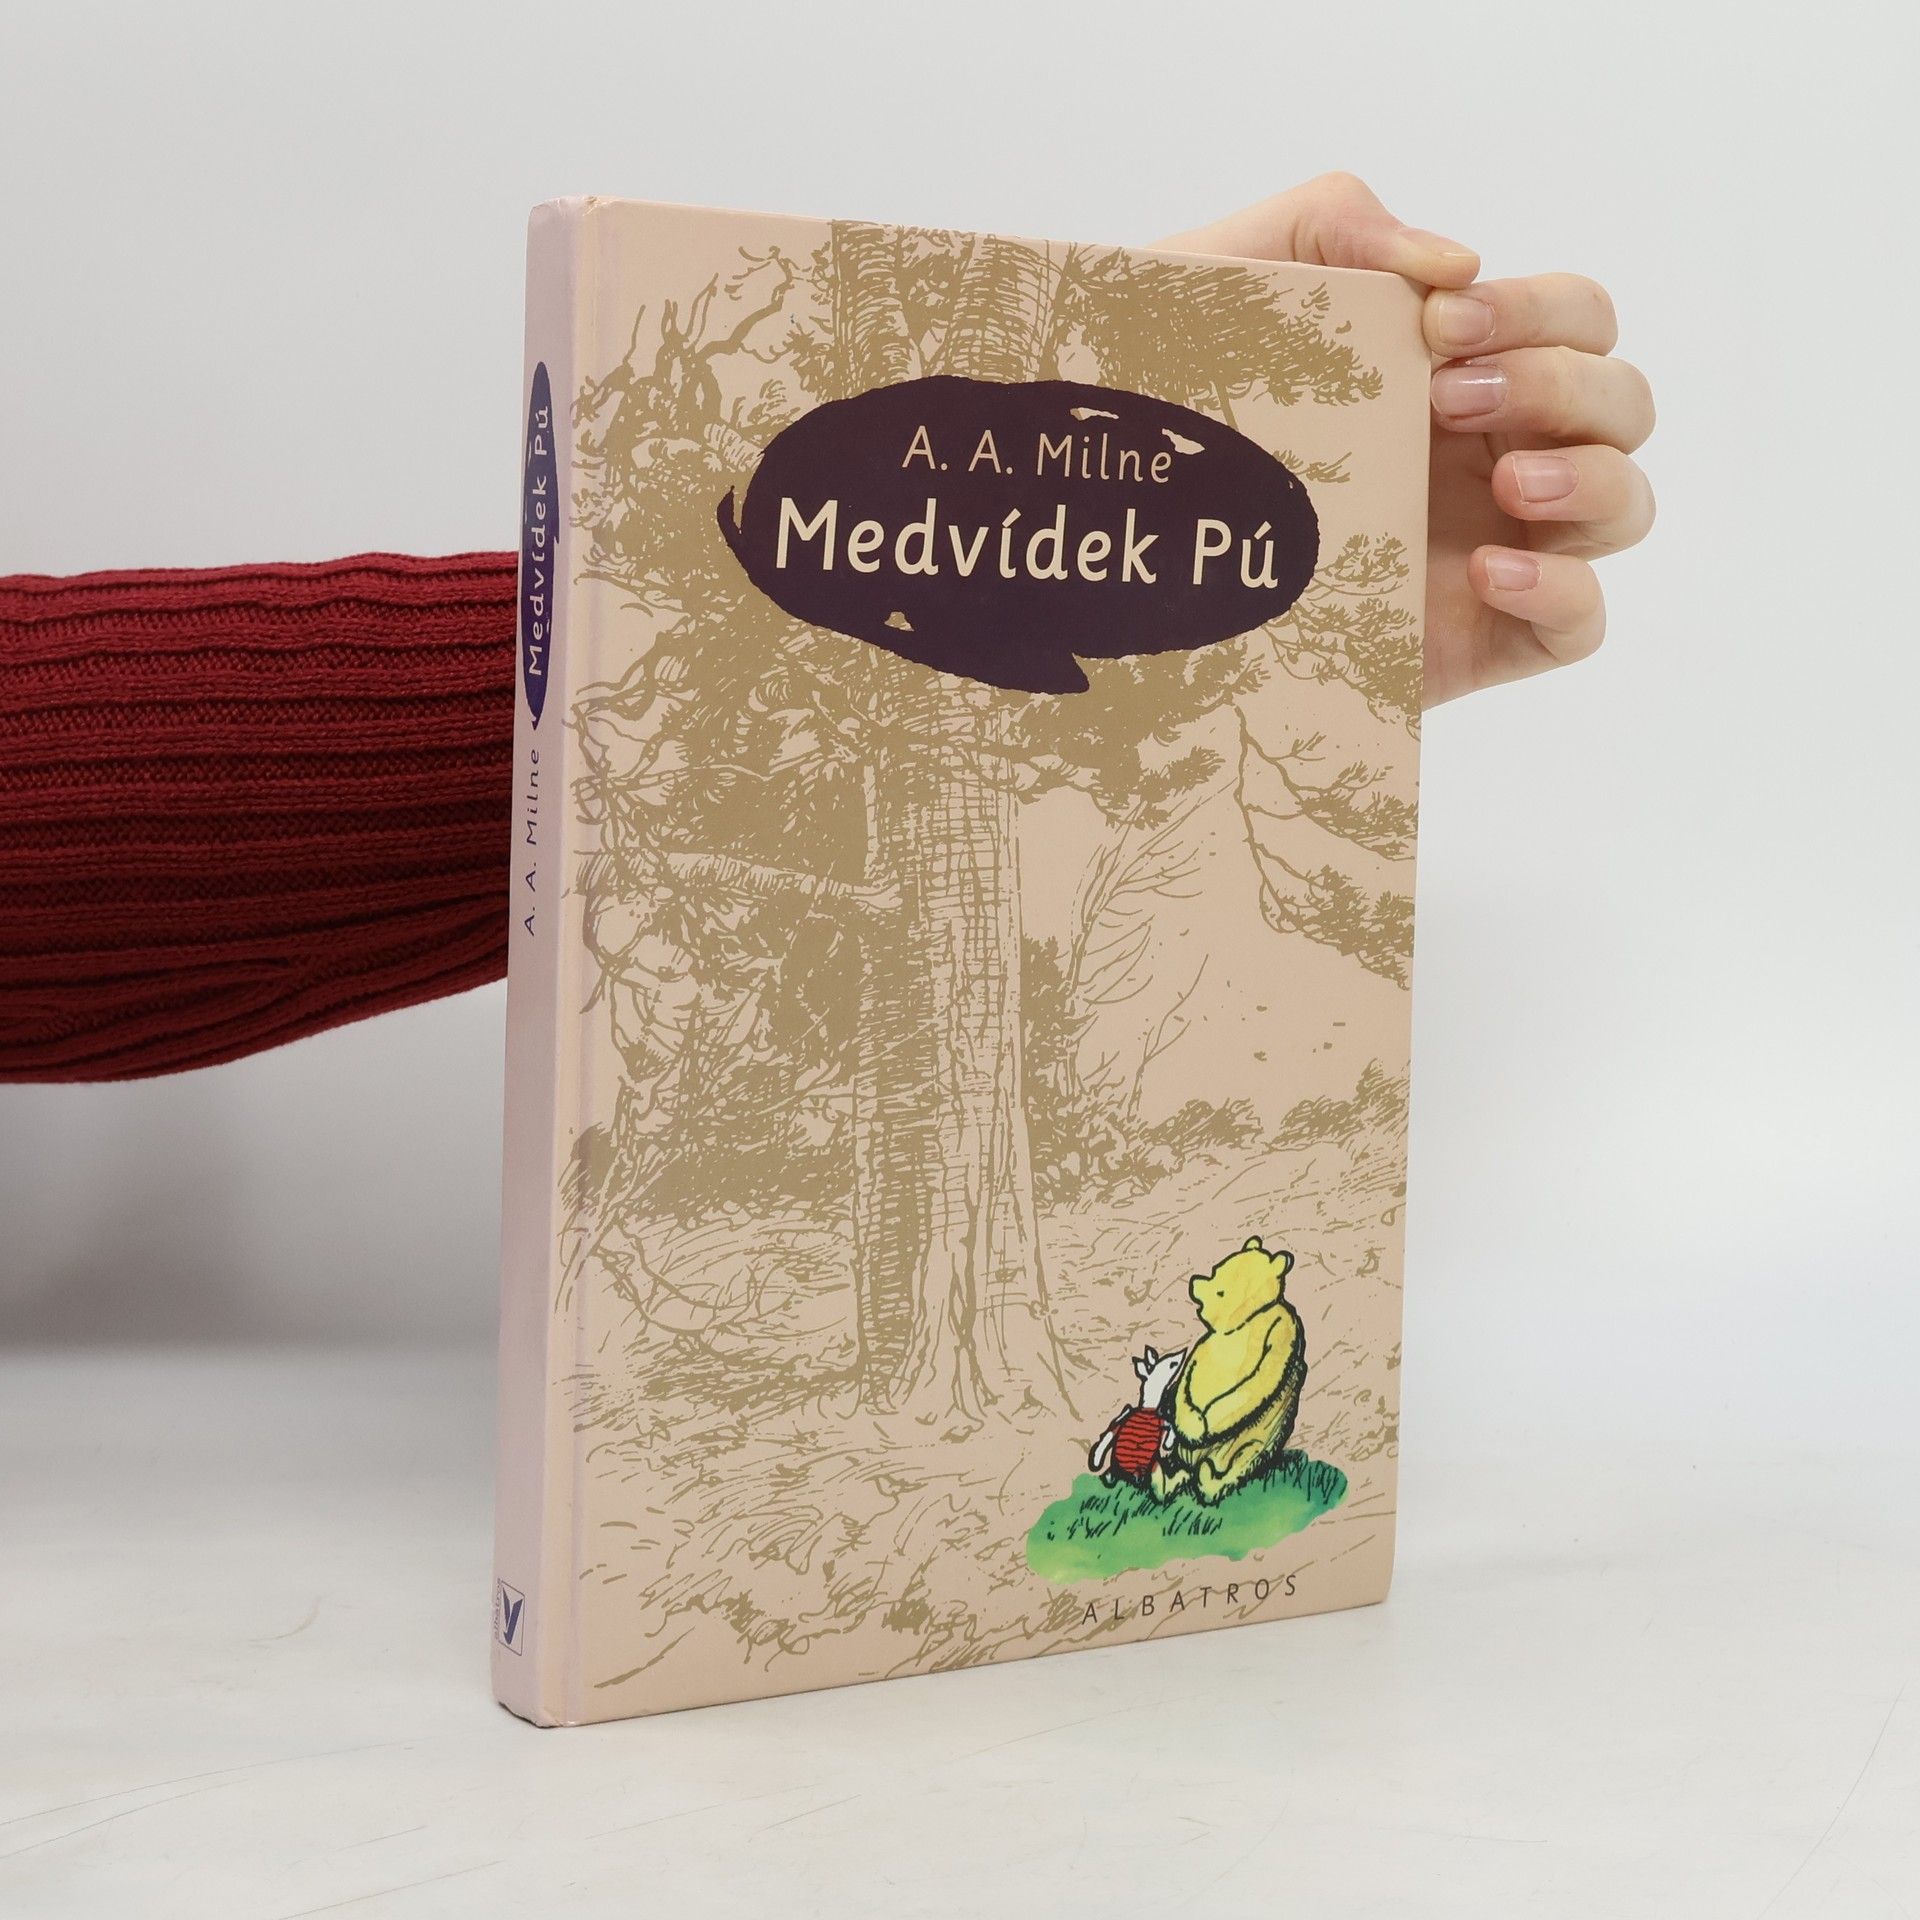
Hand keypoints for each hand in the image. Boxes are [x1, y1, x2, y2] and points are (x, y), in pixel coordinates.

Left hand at [1161, 174, 1654, 705]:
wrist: (1118, 547)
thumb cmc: (1175, 406)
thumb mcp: (1233, 281)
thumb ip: (1331, 220)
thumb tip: (1455, 262)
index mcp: (1463, 371)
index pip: (1577, 318)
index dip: (1540, 312)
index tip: (1441, 328)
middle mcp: (1494, 454)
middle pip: (1621, 403)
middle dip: (1562, 386)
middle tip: (1449, 401)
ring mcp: (1495, 546)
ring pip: (1625, 504)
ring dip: (1590, 477)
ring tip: (1507, 483)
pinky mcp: (1478, 637)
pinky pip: (1582, 622)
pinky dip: (1567, 589)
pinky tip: (1491, 570)